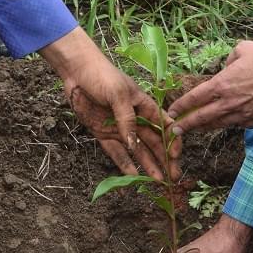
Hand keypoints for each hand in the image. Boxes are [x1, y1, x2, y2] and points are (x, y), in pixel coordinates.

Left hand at [39, 27, 175, 180]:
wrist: (76, 71)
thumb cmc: (102, 76)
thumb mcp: (118, 94)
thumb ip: (127, 119)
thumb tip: (134, 144)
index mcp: (143, 105)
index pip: (163, 125)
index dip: (172, 141)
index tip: (175, 156)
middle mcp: (134, 119)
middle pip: (153, 142)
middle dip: (163, 159)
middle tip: (172, 176)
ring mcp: (119, 127)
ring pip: (137, 150)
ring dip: (147, 164)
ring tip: (157, 180)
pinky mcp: (103, 133)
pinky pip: (116, 151)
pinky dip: (124, 163)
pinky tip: (133, 176)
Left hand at [167, 40, 252, 134]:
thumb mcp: (243, 49)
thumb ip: (230, 58)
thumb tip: (227, 66)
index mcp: (222, 84)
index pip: (195, 98)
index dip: (181, 106)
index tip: (172, 112)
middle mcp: (228, 103)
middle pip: (201, 118)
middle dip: (186, 125)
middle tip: (175, 131)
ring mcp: (242, 114)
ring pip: (218, 124)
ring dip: (205, 127)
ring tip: (195, 130)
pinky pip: (237, 124)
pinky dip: (228, 123)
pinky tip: (224, 123)